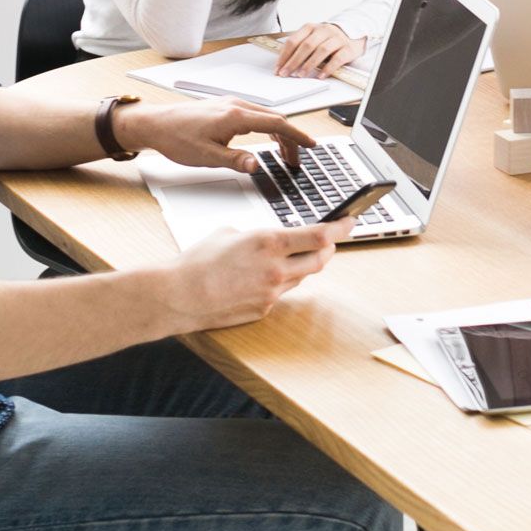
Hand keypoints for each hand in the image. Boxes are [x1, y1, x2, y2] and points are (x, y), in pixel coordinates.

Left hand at [121, 98, 312, 173]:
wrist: (155, 124)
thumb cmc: (176, 138)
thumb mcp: (207, 157)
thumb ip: (236, 160)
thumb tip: (257, 165)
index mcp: (236, 116)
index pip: (277, 124)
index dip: (298, 136)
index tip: (311, 145)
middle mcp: (236, 105)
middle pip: (276, 119)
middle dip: (291, 139)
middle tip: (296, 160)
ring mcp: (231, 104)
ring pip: (266, 116)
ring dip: (279, 134)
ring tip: (284, 155)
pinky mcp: (225, 107)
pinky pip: (255, 115)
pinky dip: (267, 127)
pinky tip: (265, 141)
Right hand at [159, 219, 354, 331]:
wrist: (179, 296)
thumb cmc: (197, 261)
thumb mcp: (228, 232)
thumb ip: (255, 235)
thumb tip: (263, 240)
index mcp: (269, 242)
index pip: (319, 235)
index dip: (340, 228)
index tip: (350, 221)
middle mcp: (276, 269)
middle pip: (320, 259)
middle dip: (329, 249)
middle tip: (329, 241)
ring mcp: (272, 292)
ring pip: (302, 277)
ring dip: (304, 266)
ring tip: (295, 256)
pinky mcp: (264, 309)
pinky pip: (281, 293)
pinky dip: (279, 283)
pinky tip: (264, 278)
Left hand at [274, 22, 362, 78]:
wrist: (352, 34)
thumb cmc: (327, 39)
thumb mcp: (312, 38)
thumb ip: (300, 47)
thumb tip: (284, 64)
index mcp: (310, 28)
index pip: (294, 40)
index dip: (284, 55)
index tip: (278, 68)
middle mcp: (323, 30)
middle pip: (306, 46)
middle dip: (294, 61)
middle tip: (286, 74)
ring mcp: (336, 38)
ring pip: (321, 51)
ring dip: (309, 64)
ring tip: (300, 75)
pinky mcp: (347, 48)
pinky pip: (337, 59)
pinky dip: (328, 68)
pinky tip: (320, 76)